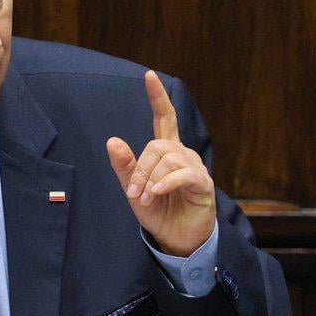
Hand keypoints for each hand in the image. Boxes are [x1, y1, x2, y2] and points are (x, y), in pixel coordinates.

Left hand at [106, 71, 215, 255]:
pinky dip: (165, 183)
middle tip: (133, 192)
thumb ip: (124, 168)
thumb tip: (112, 140)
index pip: (164, 118)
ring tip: (145, 199)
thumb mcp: (133, 191)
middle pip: (157, 146)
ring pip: (168, 159)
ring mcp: (195, 167)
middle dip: (139, 168)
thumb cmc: (158, 213)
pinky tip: (156, 194)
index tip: (149, 75)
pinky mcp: (203, 184)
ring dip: (150, 179)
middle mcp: (183, 154)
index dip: (157, 97)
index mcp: (166, 152)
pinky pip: (182, 174)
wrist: (177, 240)